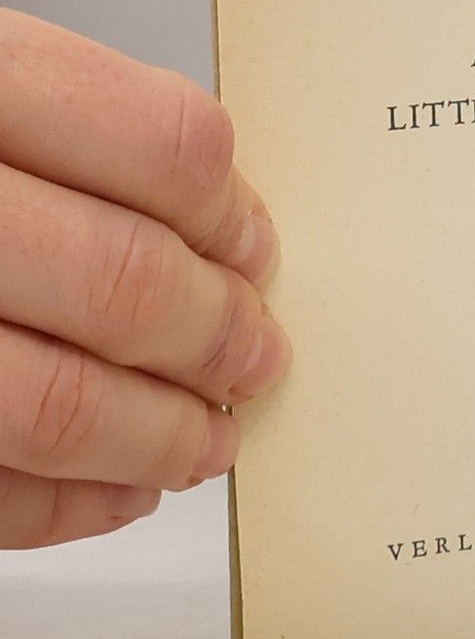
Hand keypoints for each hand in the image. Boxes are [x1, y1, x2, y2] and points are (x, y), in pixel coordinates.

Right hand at [0, 12, 287, 547]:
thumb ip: (71, 131)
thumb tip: (222, 233)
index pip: (163, 147)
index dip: (231, 215)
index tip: (256, 253)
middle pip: (122, 282)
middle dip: (215, 337)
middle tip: (256, 357)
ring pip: (55, 405)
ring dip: (157, 438)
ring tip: (205, 438)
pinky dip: (64, 507)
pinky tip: (115, 493)